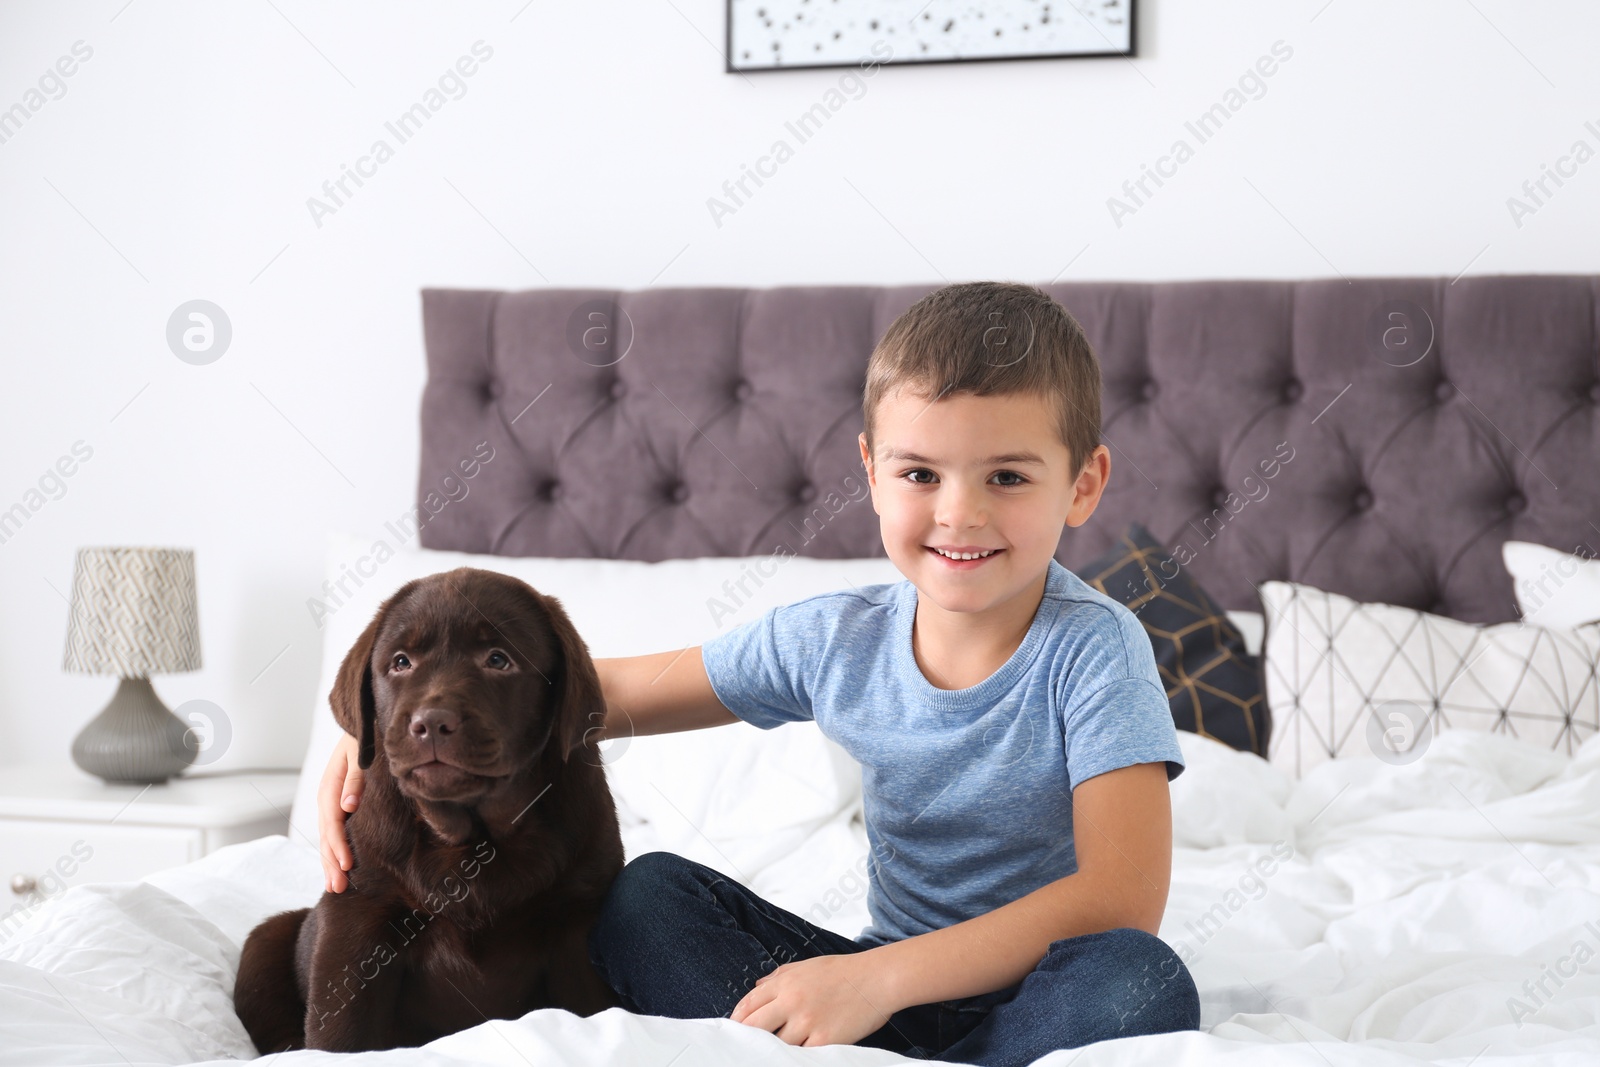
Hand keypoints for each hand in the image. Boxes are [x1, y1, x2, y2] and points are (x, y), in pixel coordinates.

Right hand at [318, 732, 362, 892]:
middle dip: (331, 862)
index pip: (333, 822)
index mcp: (330, 785)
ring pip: (327, 838)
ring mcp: (332, 804)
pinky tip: (337, 868)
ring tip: (335, 887)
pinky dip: (334, 852)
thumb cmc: (364, 738)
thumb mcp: (360, 753)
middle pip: (326, 835)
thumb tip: (348, 806)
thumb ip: (355, 778)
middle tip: (338, 888)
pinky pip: (334, 833)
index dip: (339, 844)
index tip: (347, 865)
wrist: (362, 725)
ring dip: (330, 862)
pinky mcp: (340, 807)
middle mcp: (328, 798)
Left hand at [729, 951, 899, 1047]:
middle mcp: (792, 1001)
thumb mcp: (807, 966)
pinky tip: (794, 1057)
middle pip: (754, 1027)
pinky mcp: (824, 1041)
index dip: (737, 1020)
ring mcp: (807, 1022)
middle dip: (746, 1039)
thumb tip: (756, 987)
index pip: (748, 1004)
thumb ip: (779, 976)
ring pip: (776, 1045)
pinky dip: (796, 1057)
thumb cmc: (844, 972)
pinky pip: (801, 1056)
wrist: (878, 979)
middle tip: (743, 1048)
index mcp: (786, 982)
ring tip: (769, 1054)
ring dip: (772, 1050)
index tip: (734, 1030)